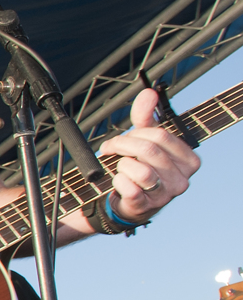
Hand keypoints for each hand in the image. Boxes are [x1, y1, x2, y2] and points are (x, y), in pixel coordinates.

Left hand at [98, 89, 200, 223]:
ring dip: (122, 164)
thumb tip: (149, 93)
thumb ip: (146, 116)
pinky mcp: (146, 206)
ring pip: (141, 170)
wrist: (129, 201)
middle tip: (111, 148)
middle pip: (149, 151)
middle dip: (123, 145)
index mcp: (188, 160)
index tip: (123, 138)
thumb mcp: (144, 140)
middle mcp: (182, 179)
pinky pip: (129, 188)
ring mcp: (166, 195)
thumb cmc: (140, 166)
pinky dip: (117, 181)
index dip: (136, 133)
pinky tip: (118, 180)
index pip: (161, 136)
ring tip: (119, 166)